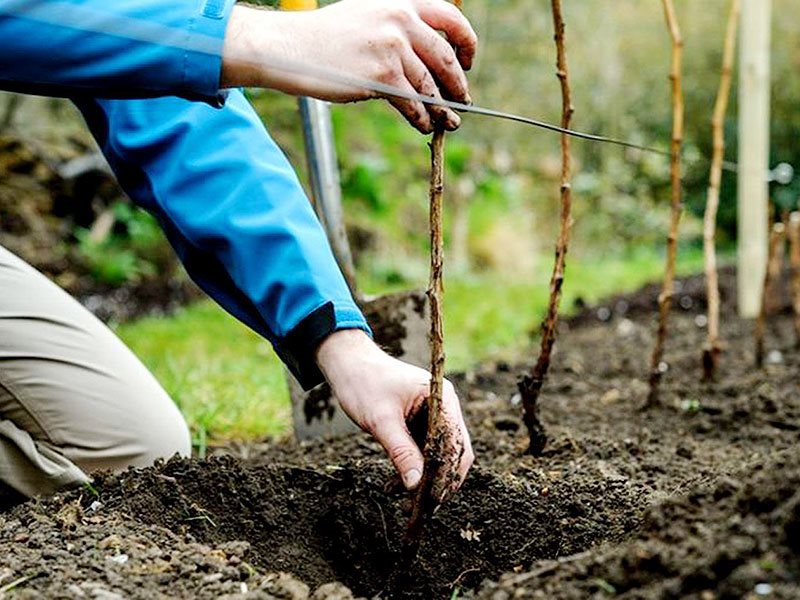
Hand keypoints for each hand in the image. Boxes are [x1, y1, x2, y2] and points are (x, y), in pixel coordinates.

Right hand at [222, 0, 477, 133]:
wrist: (292, 48)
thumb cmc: (326, 37)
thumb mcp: (367, 15)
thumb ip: (397, 27)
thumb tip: (428, 60)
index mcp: (401, 2)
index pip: (450, 18)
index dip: (467, 42)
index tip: (469, 61)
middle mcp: (400, 20)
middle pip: (445, 57)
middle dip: (458, 83)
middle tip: (463, 99)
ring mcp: (392, 47)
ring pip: (430, 85)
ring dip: (442, 108)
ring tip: (446, 122)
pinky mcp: (382, 75)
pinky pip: (413, 102)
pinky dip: (422, 118)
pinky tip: (423, 125)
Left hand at [316, 329, 473, 502]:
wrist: (348, 365)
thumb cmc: (364, 384)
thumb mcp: (381, 421)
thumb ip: (401, 452)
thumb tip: (416, 485)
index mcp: (441, 397)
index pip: (456, 442)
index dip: (448, 473)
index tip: (433, 498)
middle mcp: (444, 406)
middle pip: (455, 451)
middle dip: (440, 479)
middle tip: (423, 508)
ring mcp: (434, 414)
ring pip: (441, 454)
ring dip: (426, 477)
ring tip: (406, 500)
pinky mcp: (421, 423)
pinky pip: (426, 451)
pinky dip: (415, 468)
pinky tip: (396, 484)